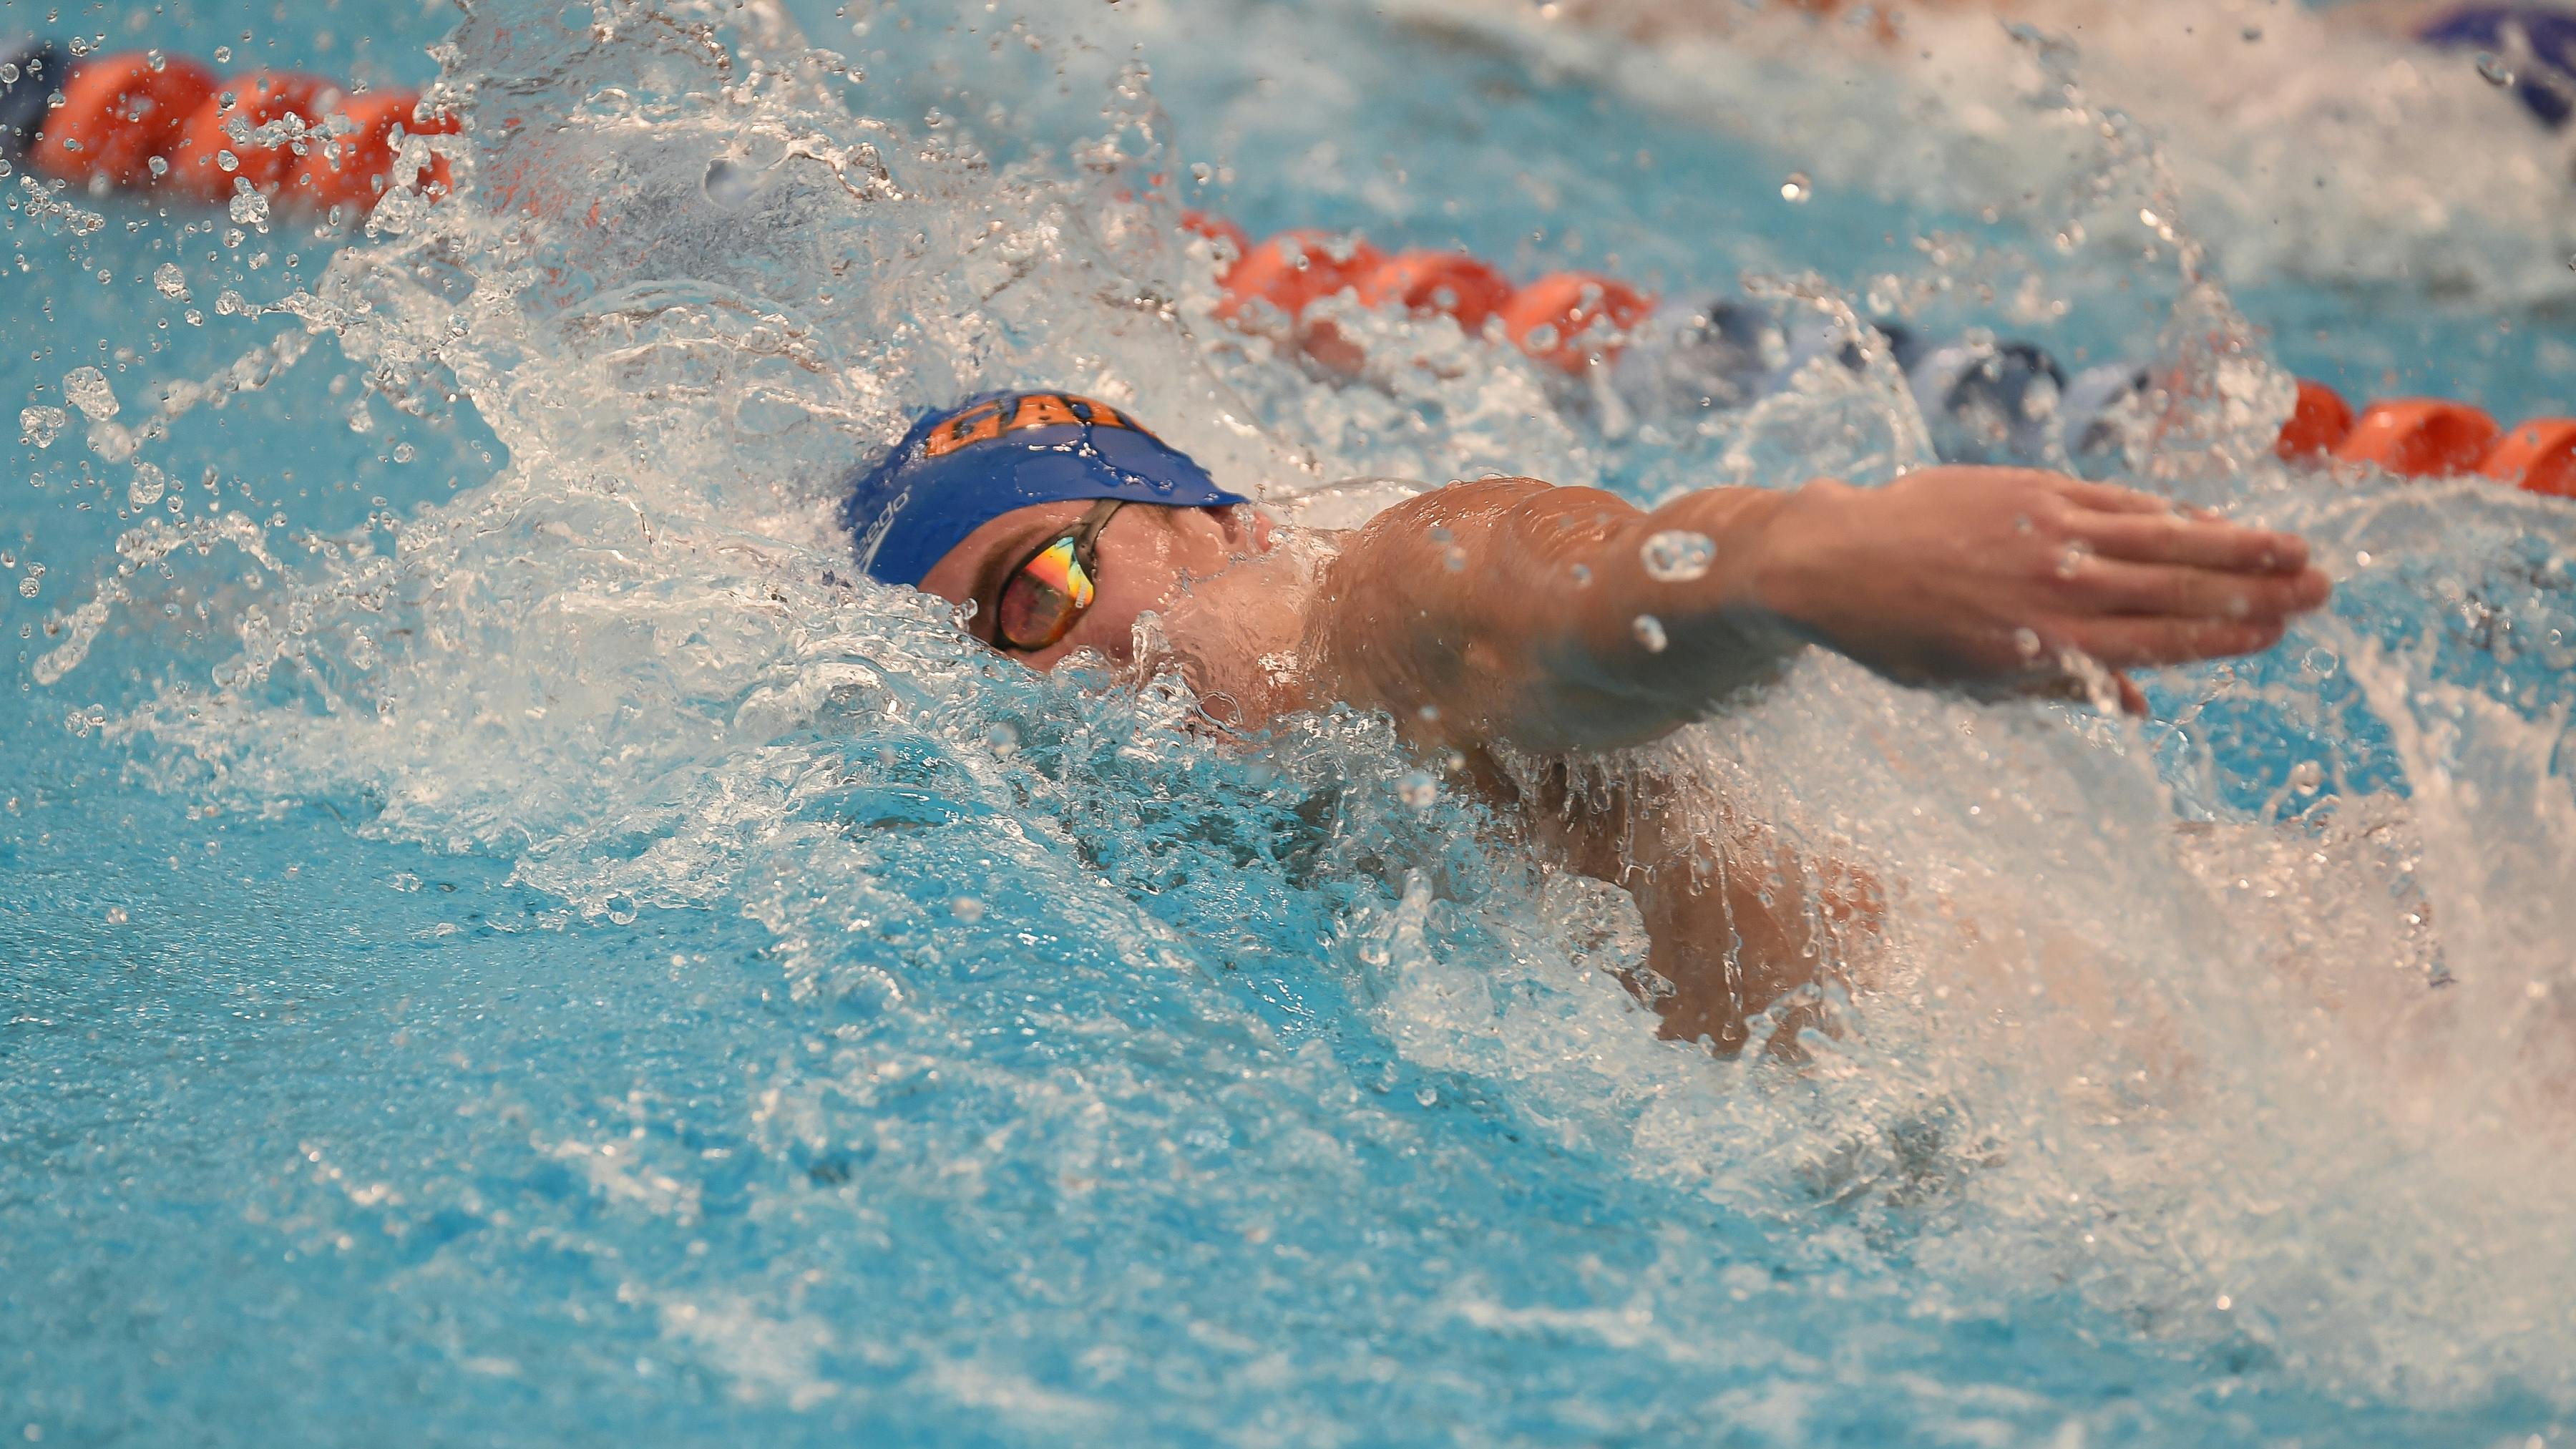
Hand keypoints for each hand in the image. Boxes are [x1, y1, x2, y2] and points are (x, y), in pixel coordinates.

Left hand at [1750, 466, 2330, 708]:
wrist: (1835, 560)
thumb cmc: (1900, 636)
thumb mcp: (1973, 684)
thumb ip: (2061, 686)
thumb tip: (2140, 706)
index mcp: (2046, 644)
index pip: (2160, 639)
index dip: (2227, 635)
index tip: (2280, 633)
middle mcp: (2057, 586)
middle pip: (2179, 586)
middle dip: (2257, 588)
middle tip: (2322, 590)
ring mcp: (2050, 532)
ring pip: (2162, 537)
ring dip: (2235, 542)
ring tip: (2296, 547)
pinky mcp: (2035, 491)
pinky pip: (2118, 502)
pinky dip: (2169, 511)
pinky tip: (2210, 516)